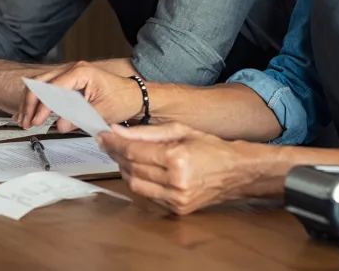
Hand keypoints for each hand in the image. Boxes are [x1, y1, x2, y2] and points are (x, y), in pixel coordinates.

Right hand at [15, 62, 142, 131]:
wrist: (134, 96)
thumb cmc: (123, 99)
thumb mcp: (101, 111)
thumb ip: (79, 117)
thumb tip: (59, 125)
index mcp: (80, 72)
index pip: (53, 88)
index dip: (42, 106)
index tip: (37, 121)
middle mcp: (72, 69)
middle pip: (40, 83)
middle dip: (30, 103)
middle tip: (26, 122)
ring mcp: (70, 74)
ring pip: (41, 85)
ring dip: (31, 103)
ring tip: (25, 120)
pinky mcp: (69, 83)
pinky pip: (48, 89)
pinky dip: (38, 101)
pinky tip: (30, 112)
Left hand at [98, 123, 266, 214]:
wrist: (235, 171)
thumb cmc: (210, 147)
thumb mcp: (179, 130)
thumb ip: (145, 132)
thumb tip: (117, 130)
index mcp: (177, 158)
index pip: (134, 151)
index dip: (114, 143)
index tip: (103, 135)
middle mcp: (176, 181)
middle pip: (132, 168)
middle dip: (116, 154)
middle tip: (109, 143)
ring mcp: (177, 198)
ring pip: (135, 185)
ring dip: (125, 169)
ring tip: (124, 155)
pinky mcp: (177, 209)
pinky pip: (147, 195)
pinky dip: (139, 182)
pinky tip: (139, 170)